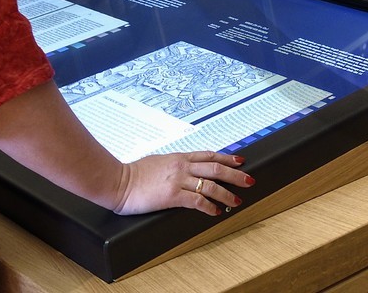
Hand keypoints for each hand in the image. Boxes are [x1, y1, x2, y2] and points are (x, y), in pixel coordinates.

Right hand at [112, 151, 254, 215]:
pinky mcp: (172, 196)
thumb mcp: (158, 161)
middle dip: (235, 175)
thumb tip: (181, 167)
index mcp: (179, 157)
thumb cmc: (133, 173)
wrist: (118, 181)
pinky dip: (209, 206)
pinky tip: (215, 211)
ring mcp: (178, 180)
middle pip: (216, 168)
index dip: (227, 158)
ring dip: (227, 193)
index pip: (209, 155)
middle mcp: (182, 166)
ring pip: (211, 185)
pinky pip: (197, 201)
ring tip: (237, 200)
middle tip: (249, 180)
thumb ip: (172, 164)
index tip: (240, 161)